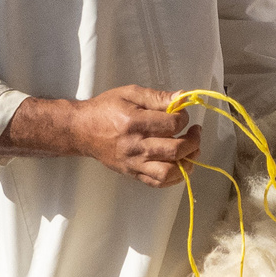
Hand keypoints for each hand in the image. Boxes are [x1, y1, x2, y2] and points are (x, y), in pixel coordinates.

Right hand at [59, 86, 199, 186]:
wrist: (81, 130)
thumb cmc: (105, 108)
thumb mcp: (130, 93)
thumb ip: (158, 97)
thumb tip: (183, 97)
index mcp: (135, 122)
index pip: (172, 124)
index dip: (184, 118)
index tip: (181, 114)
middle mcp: (135, 146)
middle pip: (175, 150)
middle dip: (193, 141)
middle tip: (195, 132)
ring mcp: (133, 163)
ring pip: (169, 172)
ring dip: (187, 163)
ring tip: (191, 152)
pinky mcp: (132, 173)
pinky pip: (157, 183)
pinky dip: (174, 177)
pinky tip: (179, 165)